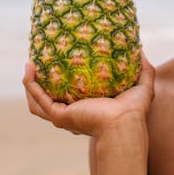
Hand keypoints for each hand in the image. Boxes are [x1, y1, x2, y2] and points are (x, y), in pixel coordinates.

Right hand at [23, 53, 155, 137]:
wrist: (125, 124)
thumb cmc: (134, 111)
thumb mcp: (141, 85)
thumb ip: (143, 69)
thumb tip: (141, 50)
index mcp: (88, 107)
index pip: (70, 95)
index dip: (61, 81)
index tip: (58, 61)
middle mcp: (73, 113)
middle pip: (49, 99)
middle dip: (40, 83)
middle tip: (39, 62)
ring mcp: (63, 116)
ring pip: (37, 102)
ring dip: (30, 84)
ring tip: (29, 64)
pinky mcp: (59, 116)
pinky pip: (38, 98)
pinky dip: (31, 84)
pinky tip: (29, 67)